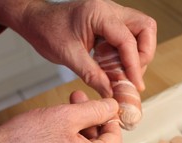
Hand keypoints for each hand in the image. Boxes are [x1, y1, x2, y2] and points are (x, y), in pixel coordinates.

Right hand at [0, 98, 121, 142]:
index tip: (96, 103)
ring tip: (61, 117)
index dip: (107, 116)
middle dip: (89, 123)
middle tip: (75, 101)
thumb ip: (96, 110)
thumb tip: (114, 107)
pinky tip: (51, 140)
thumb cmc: (25, 140)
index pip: (114, 138)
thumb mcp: (66, 115)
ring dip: (77, 137)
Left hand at [15, 0, 156, 96]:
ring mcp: (112, 16)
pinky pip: (129, 37)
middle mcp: (110, 10)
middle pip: (145, 28)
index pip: (127, 40)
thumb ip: (92, 75)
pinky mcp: (110, 24)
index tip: (135, 85)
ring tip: (123, 73)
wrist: (36, 21)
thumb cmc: (47, 31)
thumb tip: (111, 92)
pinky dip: (128, 54)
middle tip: (132, 75)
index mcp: (99, 13)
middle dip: (144, 54)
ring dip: (138, 55)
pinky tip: (116, 67)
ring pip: (141, 31)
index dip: (134, 65)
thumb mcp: (68, 56)